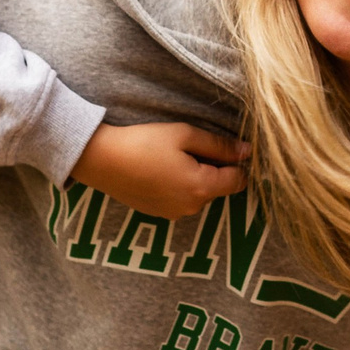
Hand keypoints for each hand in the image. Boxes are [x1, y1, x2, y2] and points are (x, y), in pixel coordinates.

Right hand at [70, 121, 249, 221]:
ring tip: (170, 158)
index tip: (223, 146)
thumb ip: (220, 145)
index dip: (237, 162)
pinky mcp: (158, 214)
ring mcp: (173, 214)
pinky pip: (180, 199)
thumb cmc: (145, 142)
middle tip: (189, 147)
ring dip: (194, 177)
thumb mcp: (185, 135)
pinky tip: (159, 170)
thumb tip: (248, 152)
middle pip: (218, 187)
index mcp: (201, 188)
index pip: (238, 181)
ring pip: (199, 194)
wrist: (101, 160)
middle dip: (212, 168)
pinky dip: (177, 186)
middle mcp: (191, 208)